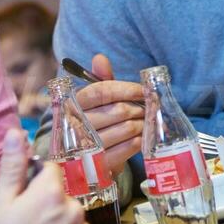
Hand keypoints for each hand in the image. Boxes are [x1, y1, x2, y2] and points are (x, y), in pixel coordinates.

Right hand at [71, 54, 143, 172]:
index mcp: (72, 104)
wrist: (82, 159)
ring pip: (127, 128)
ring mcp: (88, 147)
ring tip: (148, 121)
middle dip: (139, 108)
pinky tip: (142, 136)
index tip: (143, 90)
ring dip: (143, 124)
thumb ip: (100, 80)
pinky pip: (129, 147)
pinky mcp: (101, 164)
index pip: (102, 91)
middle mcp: (77, 125)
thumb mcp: (94, 101)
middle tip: (150, 108)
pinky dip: (140, 140)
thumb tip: (100, 58)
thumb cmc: (92, 122)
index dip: (126, 89)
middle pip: (119, 110)